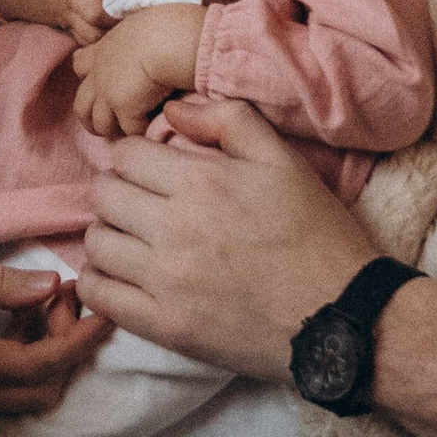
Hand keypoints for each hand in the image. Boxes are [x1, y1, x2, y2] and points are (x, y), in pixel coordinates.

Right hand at [0, 260, 109, 421]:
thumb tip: (53, 285)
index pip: (39, 366)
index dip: (79, 343)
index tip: (105, 314)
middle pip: (43, 391)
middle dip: (67, 349)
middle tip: (63, 298)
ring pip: (28, 396)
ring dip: (47, 356)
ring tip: (40, 303)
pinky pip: (6, 393)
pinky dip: (25, 362)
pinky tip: (15, 320)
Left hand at [72, 1, 206, 139]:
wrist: (167, 39)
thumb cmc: (162, 26)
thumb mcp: (138, 25)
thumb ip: (131, 37)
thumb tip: (143, 40)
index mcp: (102, 51)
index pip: (80, 65)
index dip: (88, 77)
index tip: (102, 85)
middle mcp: (98, 75)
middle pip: (81, 106)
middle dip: (91, 120)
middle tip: (110, 127)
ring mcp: (107, 94)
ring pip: (100, 125)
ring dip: (115, 131)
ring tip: (132, 133)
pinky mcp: (123, 109)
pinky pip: (130, 130)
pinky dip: (141, 131)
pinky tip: (153, 127)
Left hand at [79, 96, 372, 378]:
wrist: (340, 316)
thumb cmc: (316, 235)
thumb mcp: (284, 161)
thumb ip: (228, 120)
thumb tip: (173, 110)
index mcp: (202, 182)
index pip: (125, 155)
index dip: (135, 157)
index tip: (150, 171)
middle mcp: (175, 229)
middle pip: (103, 195)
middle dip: (118, 191)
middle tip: (140, 203)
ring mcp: (166, 281)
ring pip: (97, 243)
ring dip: (109, 234)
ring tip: (133, 239)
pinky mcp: (165, 326)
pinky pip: (99, 296)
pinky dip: (99, 281)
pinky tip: (121, 275)